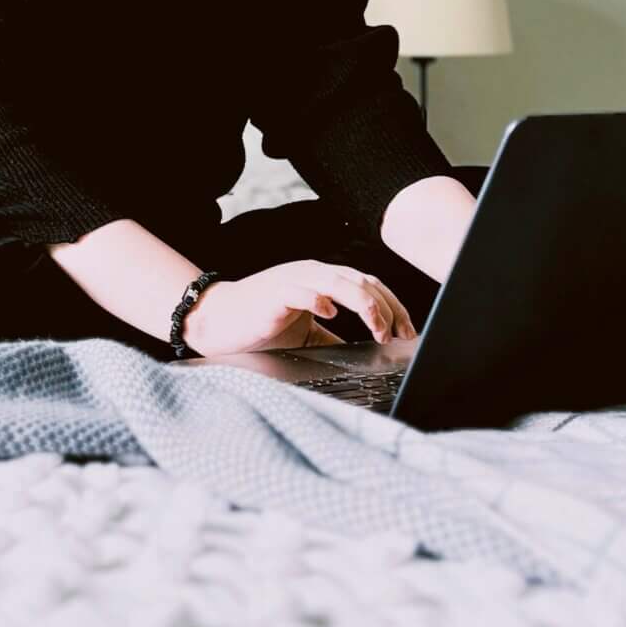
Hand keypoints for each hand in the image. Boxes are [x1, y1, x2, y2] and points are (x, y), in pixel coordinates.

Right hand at [182, 261, 415, 357]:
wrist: (218, 320)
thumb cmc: (261, 324)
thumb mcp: (308, 333)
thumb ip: (335, 337)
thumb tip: (367, 353)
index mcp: (323, 279)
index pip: (369, 285)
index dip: (394, 306)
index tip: (406, 332)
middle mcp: (313, 273)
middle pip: (363, 282)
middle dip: (387, 309)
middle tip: (398, 335)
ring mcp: (294, 279)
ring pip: (340, 282)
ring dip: (365, 305)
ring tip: (378, 328)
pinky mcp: (275, 292)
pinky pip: (303, 290)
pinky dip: (320, 301)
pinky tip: (331, 315)